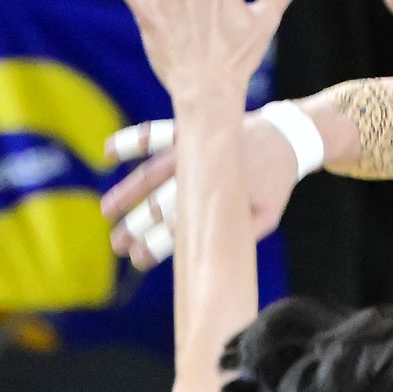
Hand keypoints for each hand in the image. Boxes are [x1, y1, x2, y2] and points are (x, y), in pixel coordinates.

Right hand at [100, 110, 298, 268]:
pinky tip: (108, 153)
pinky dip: (134, 140)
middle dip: (137, 226)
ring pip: (152, 173)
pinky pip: (157, 133)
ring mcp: (194, 150)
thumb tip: (209, 257)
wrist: (286, 137)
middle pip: (162, 203)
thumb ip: (242, 234)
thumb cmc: (273, 183)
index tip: (137, 259)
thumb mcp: (266, 215)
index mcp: (222, 197)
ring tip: (106, 213)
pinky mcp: (190, 132)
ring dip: (127, 193)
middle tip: (116, 245)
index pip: (182, 225)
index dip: (158, 244)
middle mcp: (203, 173)